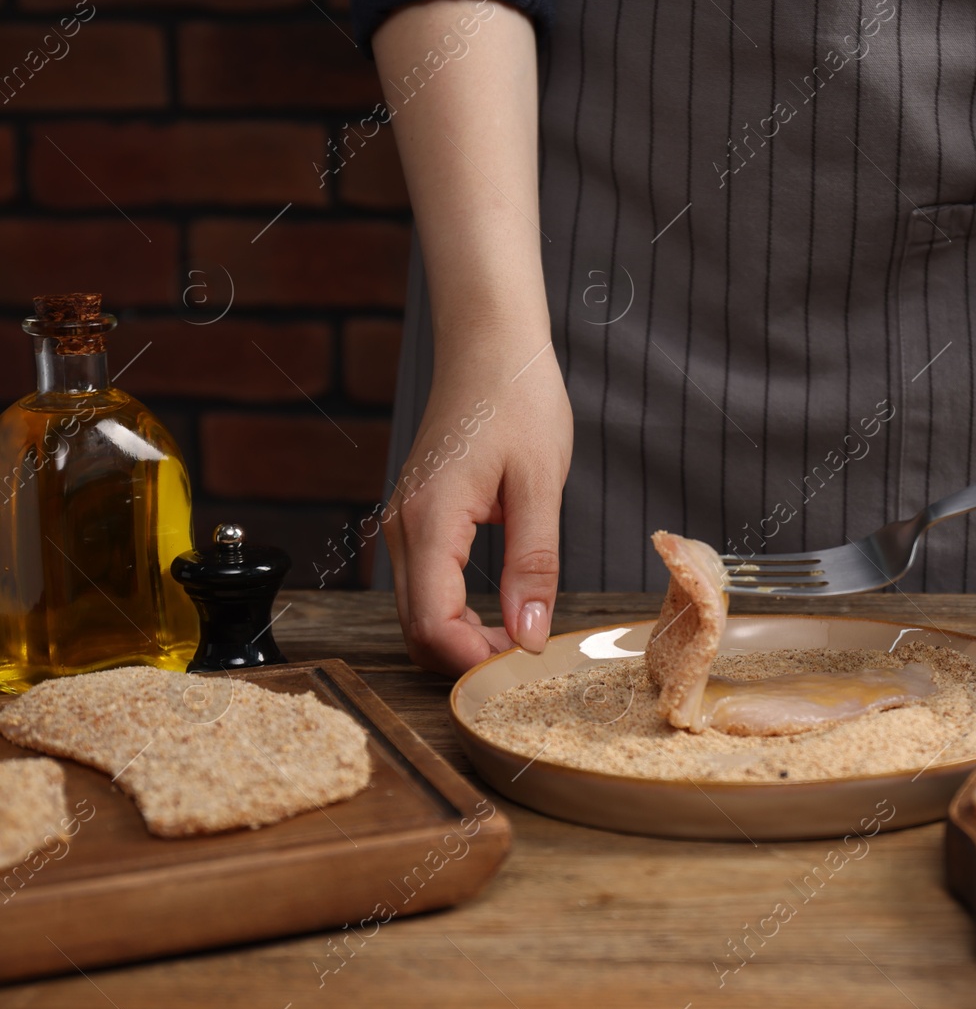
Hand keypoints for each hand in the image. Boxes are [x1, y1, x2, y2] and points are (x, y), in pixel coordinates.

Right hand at [382, 334, 571, 673]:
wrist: (489, 345)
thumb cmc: (518, 399)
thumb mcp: (540, 484)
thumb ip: (535, 565)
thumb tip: (528, 637)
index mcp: (430, 519)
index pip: (431, 622)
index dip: (473, 660)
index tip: (523, 663)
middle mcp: (402, 527)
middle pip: (415, 628)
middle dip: (466, 658)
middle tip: (527, 655)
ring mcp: (402, 524)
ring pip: (415, 612)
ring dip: (460, 638)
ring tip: (519, 635)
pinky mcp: (414, 519)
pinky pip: (423, 586)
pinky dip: (454, 612)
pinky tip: (498, 610)